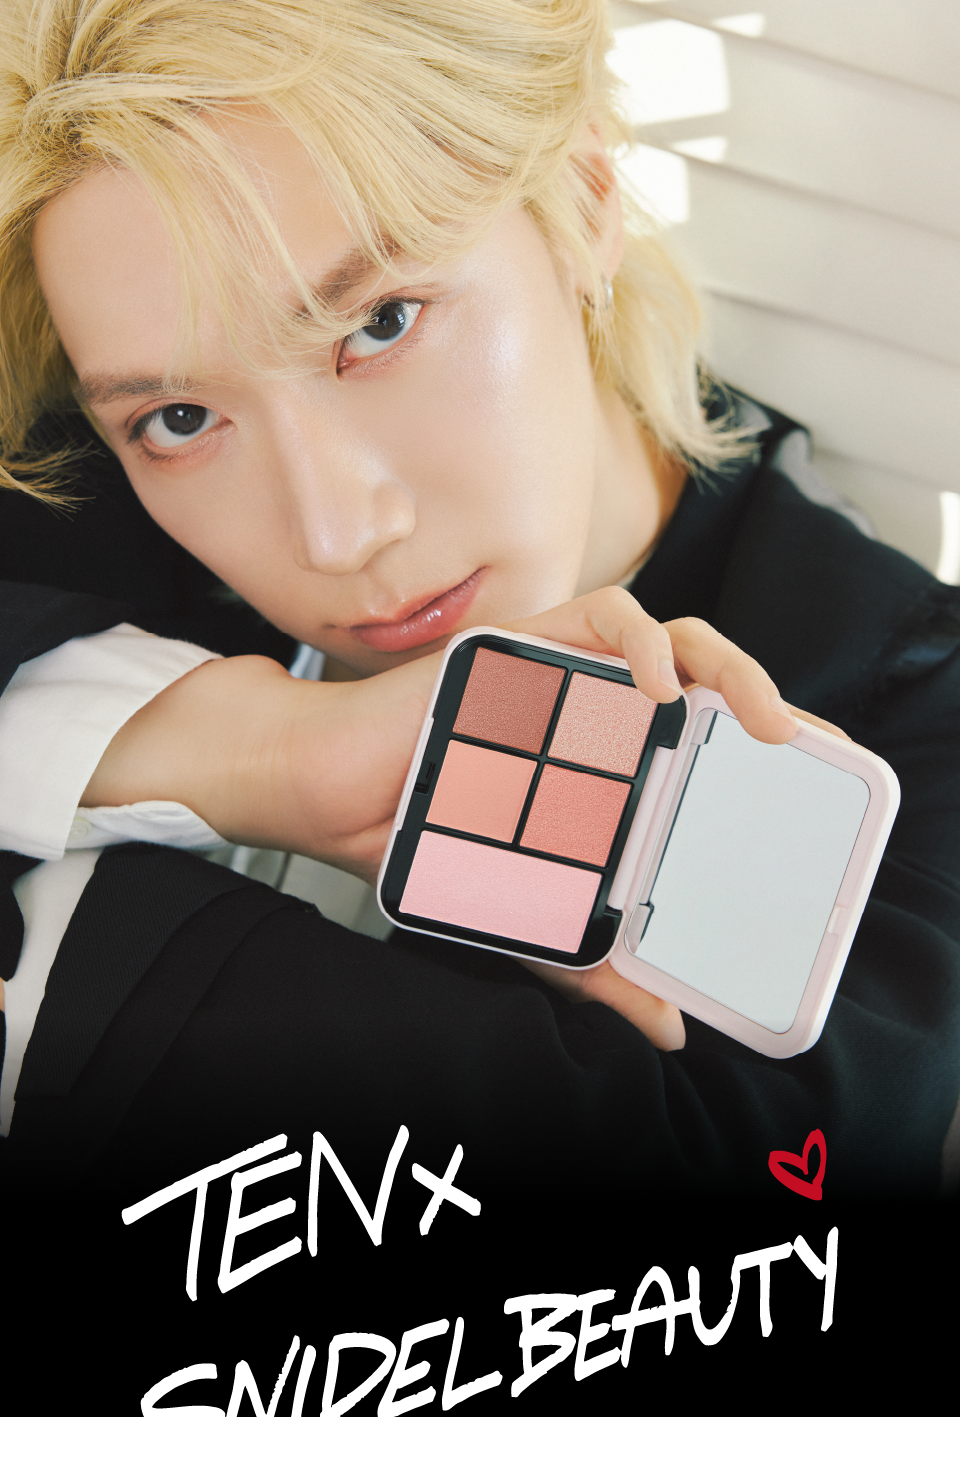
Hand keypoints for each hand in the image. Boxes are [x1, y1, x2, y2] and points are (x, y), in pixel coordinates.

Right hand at [81, 587, 846, 1052]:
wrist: (334, 800)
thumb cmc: (425, 842)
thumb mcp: (534, 917)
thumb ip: (596, 966)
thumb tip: (668, 1029)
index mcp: (603, 757)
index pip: (705, 732)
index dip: (763, 741)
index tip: (810, 776)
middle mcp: (593, 706)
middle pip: (707, 676)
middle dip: (767, 701)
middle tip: (802, 751)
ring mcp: (564, 669)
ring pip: (675, 630)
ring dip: (732, 665)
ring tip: (762, 724)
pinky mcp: (528, 642)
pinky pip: (606, 611)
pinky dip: (647, 642)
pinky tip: (661, 692)